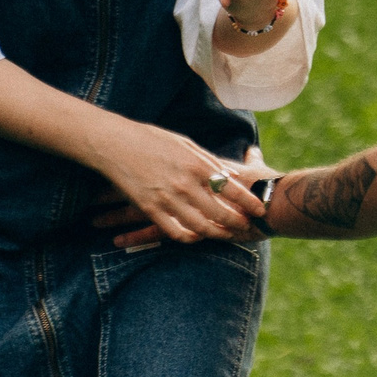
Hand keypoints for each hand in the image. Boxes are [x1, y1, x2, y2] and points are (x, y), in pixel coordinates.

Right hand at [95, 147, 267, 249]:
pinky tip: (196, 237)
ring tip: (226, 234)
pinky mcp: (150, 208)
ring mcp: (167, 197)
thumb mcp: (184, 143)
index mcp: (196, 163)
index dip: (249, 200)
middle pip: (219, 211)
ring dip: (216, 233)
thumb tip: (229, 175)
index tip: (261, 207)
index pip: (231, 187)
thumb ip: (207, 161)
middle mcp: (185, 183)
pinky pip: (174, 231)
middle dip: (237, 221)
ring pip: (199, 225)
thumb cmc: (151, 139)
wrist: (115, 143)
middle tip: (248, 227)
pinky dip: (189, 237)